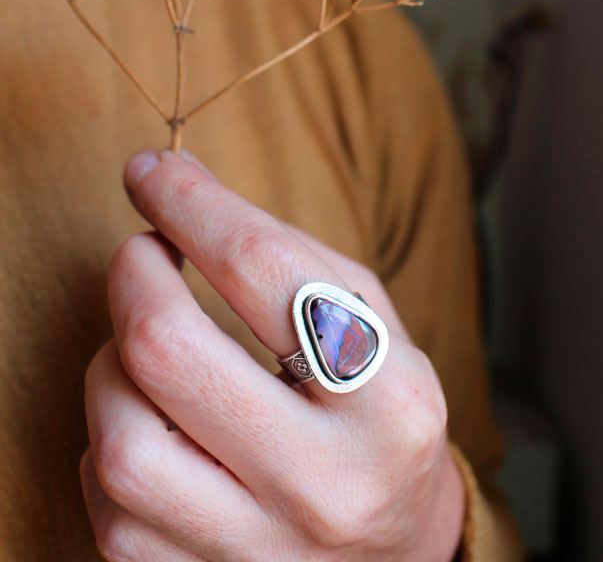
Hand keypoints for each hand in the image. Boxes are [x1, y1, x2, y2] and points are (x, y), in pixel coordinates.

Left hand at [81, 149, 463, 561]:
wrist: (398, 549)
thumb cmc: (377, 412)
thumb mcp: (369, 320)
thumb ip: (281, 251)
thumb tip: (175, 186)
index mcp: (388, 400)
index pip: (262, 270)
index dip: (190, 204)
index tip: (151, 172)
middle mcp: (325, 483)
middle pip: (168, 350)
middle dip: (132, 274)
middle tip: (143, 253)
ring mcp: (260, 549)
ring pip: (121, 439)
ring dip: (111, 364)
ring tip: (146, 345)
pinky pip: (109, 502)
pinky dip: (112, 436)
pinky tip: (150, 418)